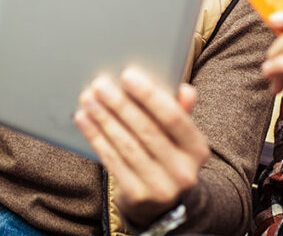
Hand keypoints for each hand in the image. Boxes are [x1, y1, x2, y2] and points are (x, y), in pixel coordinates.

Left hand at [75, 67, 208, 226]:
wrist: (164, 207)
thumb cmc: (168, 158)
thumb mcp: (181, 139)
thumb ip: (181, 113)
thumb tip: (186, 90)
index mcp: (198, 150)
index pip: (173, 117)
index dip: (149, 96)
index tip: (127, 75)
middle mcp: (183, 171)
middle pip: (146, 130)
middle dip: (120, 104)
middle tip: (100, 84)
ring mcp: (160, 187)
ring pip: (126, 145)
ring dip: (104, 118)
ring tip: (88, 99)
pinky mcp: (137, 197)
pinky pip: (112, 161)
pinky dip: (96, 137)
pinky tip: (84, 120)